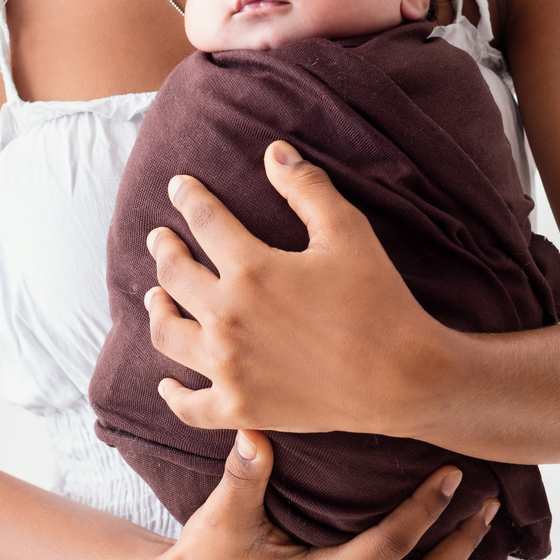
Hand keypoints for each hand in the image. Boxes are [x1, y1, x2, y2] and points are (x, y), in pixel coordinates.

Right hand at [143, 429, 497, 559]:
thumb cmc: (207, 553)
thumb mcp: (224, 513)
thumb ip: (245, 473)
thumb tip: (254, 429)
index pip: (392, 545)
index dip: (428, 509)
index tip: (455, 474)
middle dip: (461, 545)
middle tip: (489, 504)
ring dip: (448, 559)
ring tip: (476, 519)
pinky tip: (434, 537)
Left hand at [145, 141, 445, 436]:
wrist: (404, 378)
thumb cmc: (379, 300)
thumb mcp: (348, 231)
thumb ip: (307, 187)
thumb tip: (273, 151)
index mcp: (251, 268)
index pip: (204, 219)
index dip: (187, 196)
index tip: (178, 186)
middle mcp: (229, 317)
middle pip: (174, 274)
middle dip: (163, 248)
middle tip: (159, 238)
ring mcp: (229, 367)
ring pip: (167, 334)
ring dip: (156, 309)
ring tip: (155, 296)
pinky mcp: (240, 408)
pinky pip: (188, 405)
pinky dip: (172, 394)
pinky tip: (168, 383)